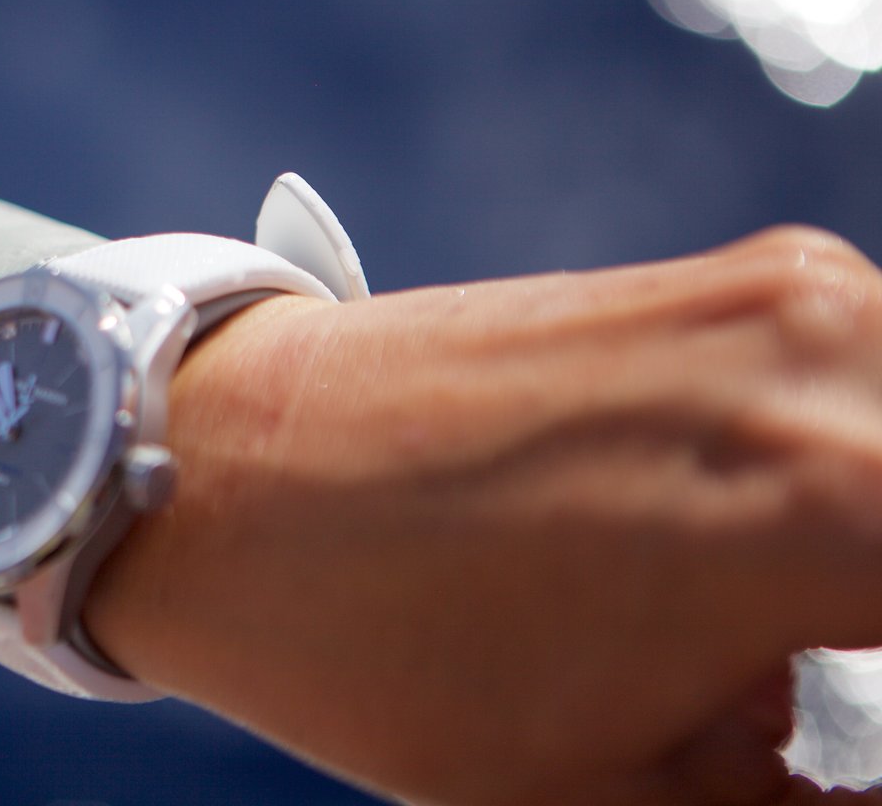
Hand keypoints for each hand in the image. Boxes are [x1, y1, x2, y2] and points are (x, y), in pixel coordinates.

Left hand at [83, 226, 881, 804]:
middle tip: (845, 682)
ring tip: (817, 634)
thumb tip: (868, 788)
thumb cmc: (379, 641)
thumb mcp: (626, 793)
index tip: (866, 727)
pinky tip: (798, 559)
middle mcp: (830, 354)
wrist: (213, 459)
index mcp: (831, 498)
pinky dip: (866, 461)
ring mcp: (782, 290)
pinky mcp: (732, 274)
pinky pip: (873, 377)